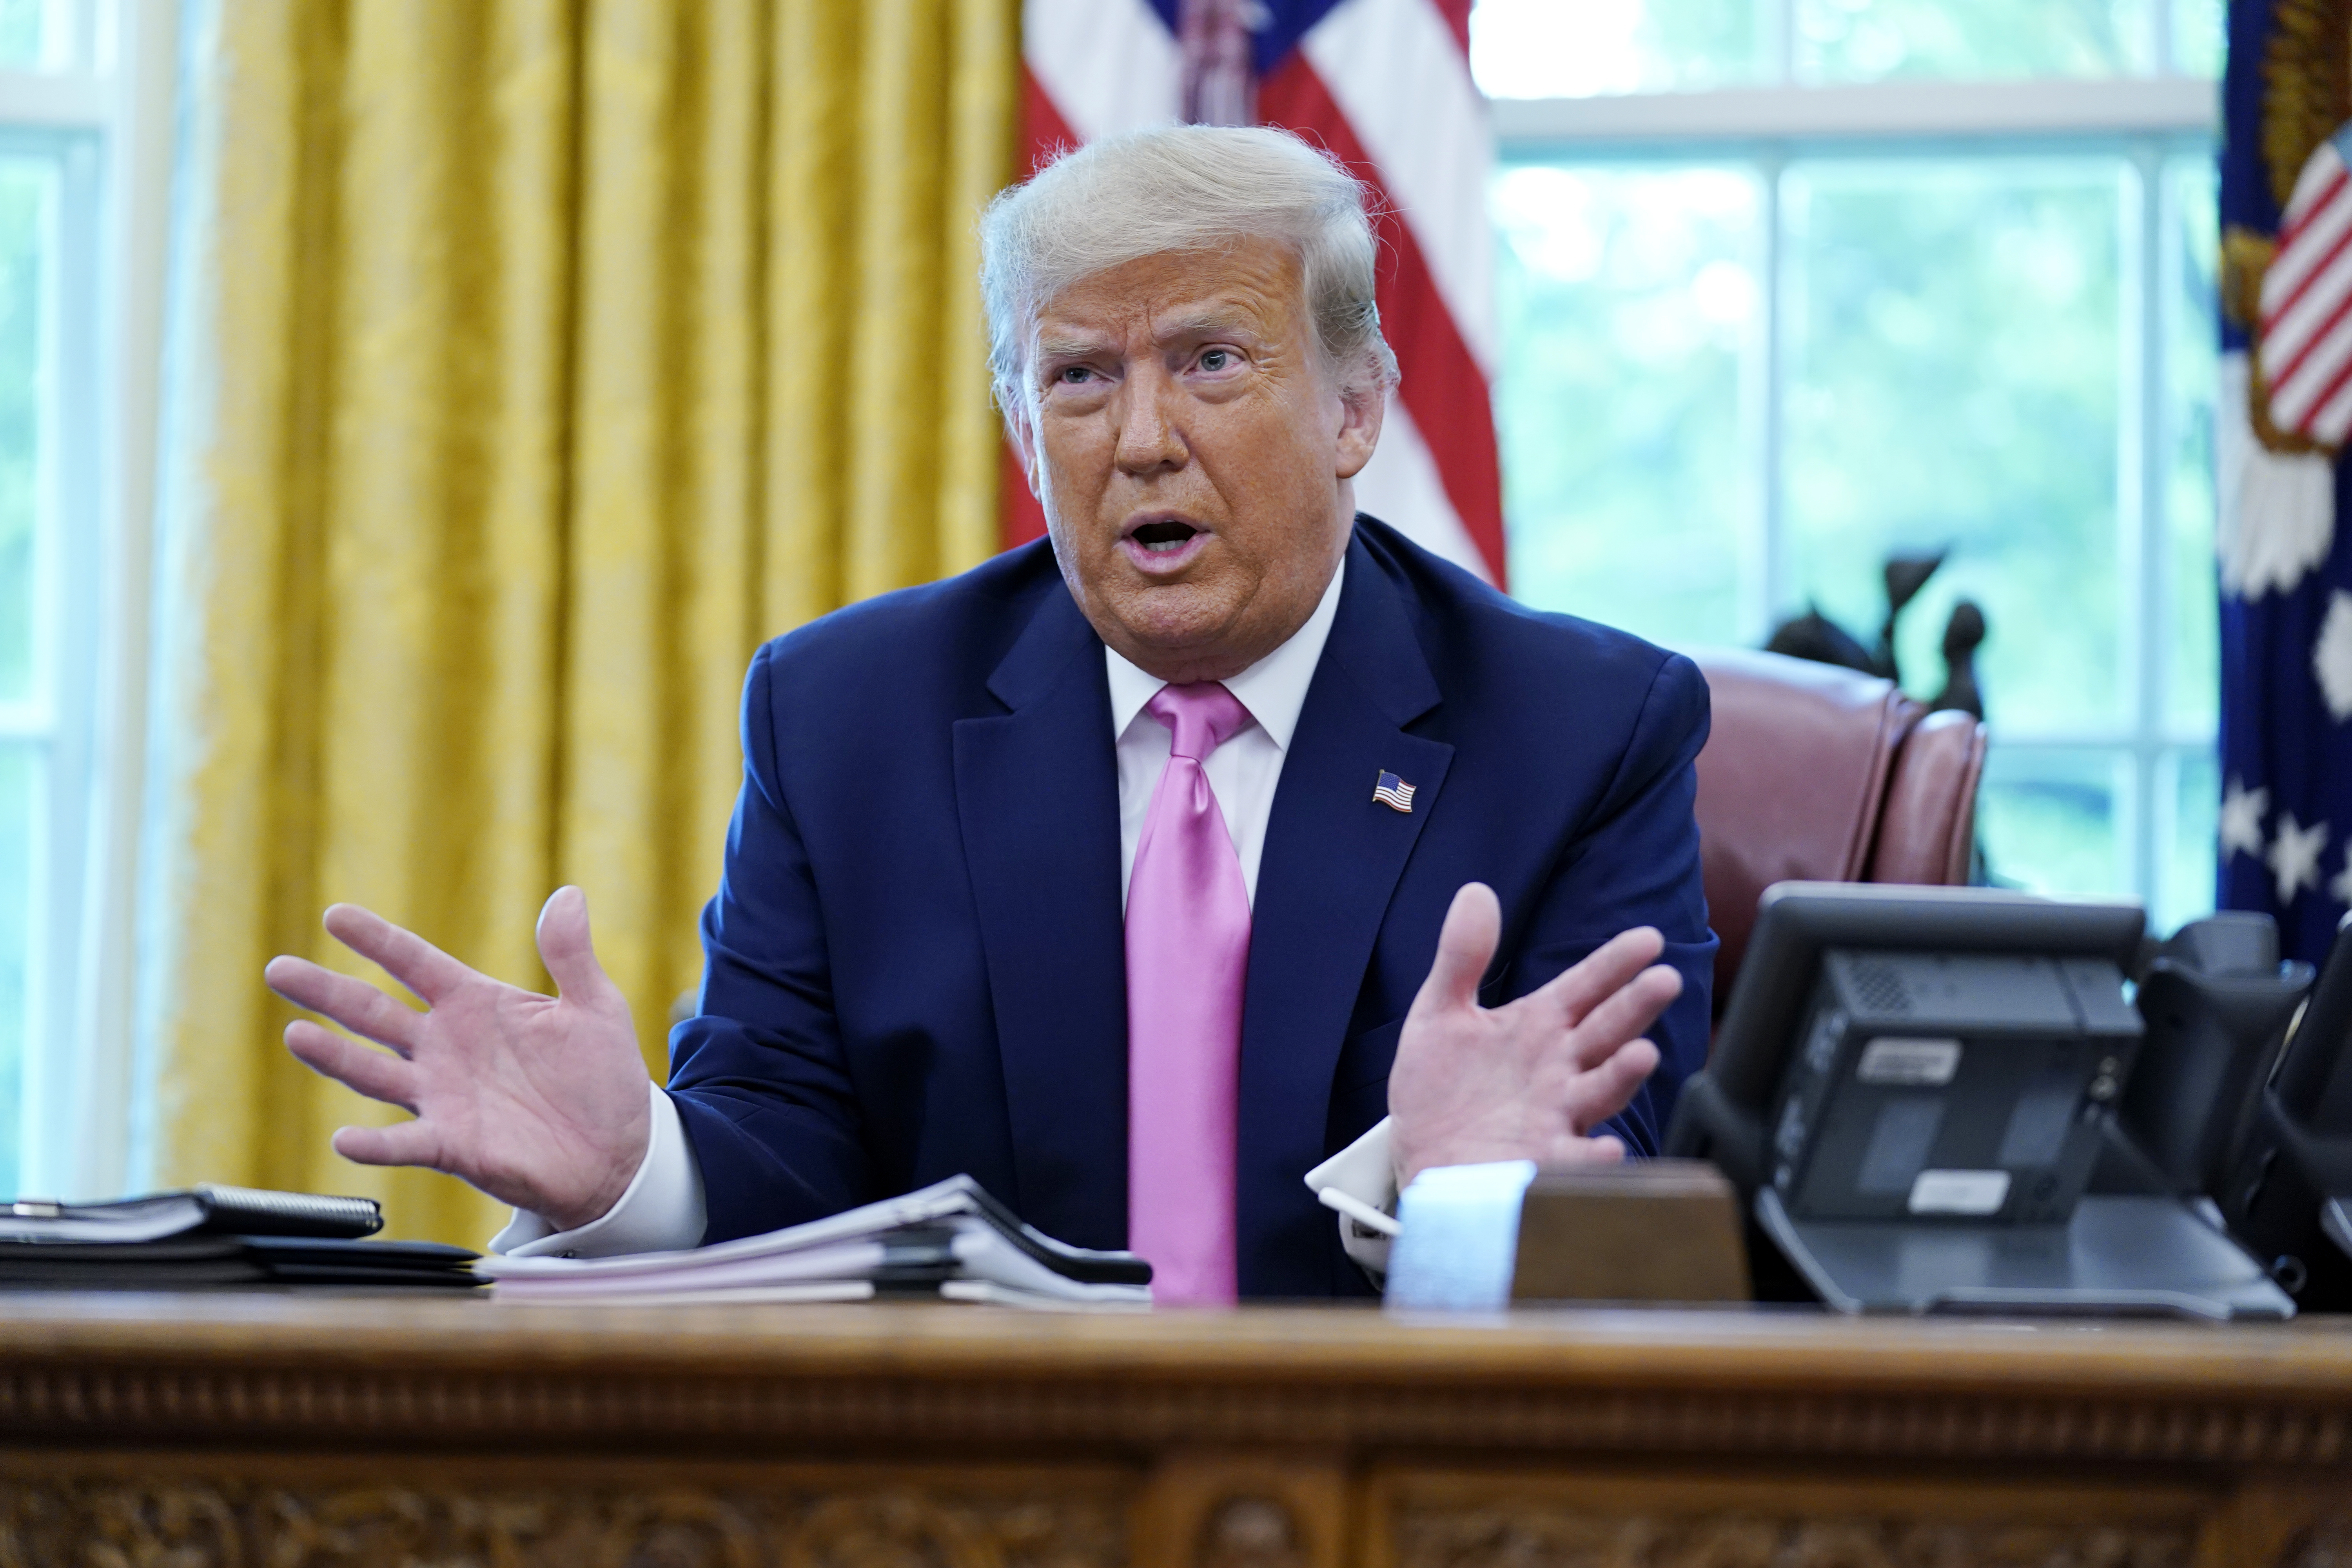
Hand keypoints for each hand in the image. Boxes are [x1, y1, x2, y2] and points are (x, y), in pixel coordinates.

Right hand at [264, 887, 652, 1230]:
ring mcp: (442, 1096)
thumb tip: (570, 893)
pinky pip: (404, 1143)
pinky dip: (374, 1144)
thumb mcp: (595, 1006)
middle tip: (278, 969)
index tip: (335, 915)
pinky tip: (345, 1139)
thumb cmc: (602, 1075)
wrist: (620, 1148)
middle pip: (373, 1012)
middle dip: (326, 991)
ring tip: (295, 1034)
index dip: (377, 940)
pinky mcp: (452, 1144)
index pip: (415, 963)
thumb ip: (571, 954)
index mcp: (474, 1004)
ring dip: (334, 1056)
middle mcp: (445, 1047)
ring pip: (373, 1071)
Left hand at [1387, 882, 1682, 1187]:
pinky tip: (1609, 1148)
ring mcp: (1556, 1115)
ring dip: (1623, 1073)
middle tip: (1664, 979)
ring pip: (1601, 1090)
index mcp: (1538, 1027)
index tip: (1648, 938)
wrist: (1420, 1158)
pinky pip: (1574, 1161)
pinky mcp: (1541, 1161)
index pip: (1585, 986)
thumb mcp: (1440, 1014)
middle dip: (1635, 1006)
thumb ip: (1462, 956)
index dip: (1615, 962)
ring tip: (1643, 1053)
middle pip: (1605, 1031)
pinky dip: (1593, 1156)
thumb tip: (1475, 890)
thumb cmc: (1440, 1088)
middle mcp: (1558, 1068)